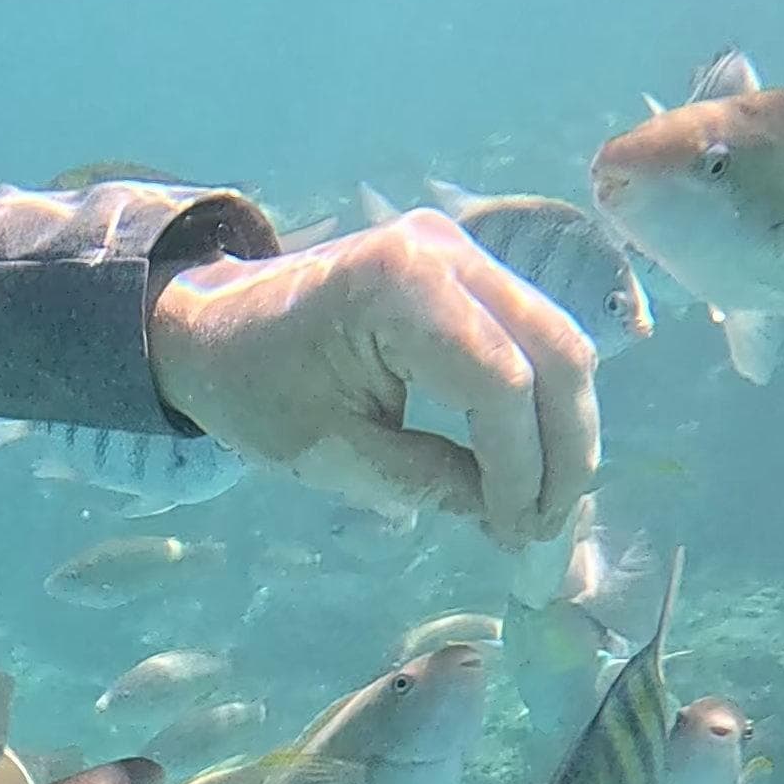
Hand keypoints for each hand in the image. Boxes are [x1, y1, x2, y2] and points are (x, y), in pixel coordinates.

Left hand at [149, 210, 601, 548]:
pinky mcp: (469, 268)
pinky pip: (533, 335)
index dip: (522, 467)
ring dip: (564, 429)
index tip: (516, 533)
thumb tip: (514, 521)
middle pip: (556, 351)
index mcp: (398, 286)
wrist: (217, 326)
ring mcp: (463, 250)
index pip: (501, 383)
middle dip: (566, 450)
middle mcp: (446, 250)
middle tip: (549, 528)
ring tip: (543, 505)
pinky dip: (543, 402)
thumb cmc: (255, 389)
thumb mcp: (332, 454)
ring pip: (560, 342)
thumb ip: (428, 482)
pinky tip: (531, 463)